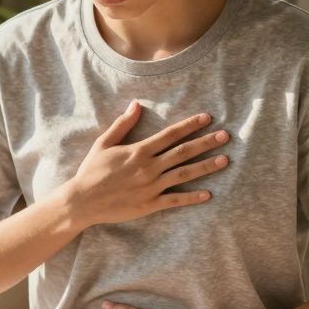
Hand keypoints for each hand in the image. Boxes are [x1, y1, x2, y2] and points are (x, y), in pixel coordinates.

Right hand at [62, 100, 230, 228]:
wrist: (83, 201)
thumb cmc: (92, 171)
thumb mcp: (104, 143)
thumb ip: (123, 124)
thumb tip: (136, 104)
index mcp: (139, 150)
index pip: (171, 134)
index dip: (190, 125)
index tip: (207, 118)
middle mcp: (149, 167)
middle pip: (184, 152)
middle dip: (206, 143)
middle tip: (226, 136)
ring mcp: (151, 187)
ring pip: (185, 174)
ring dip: (206, 167)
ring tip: (224, 160)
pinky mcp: (150, 204)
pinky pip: (175, 200)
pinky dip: (192, 198)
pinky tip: (208, 194)